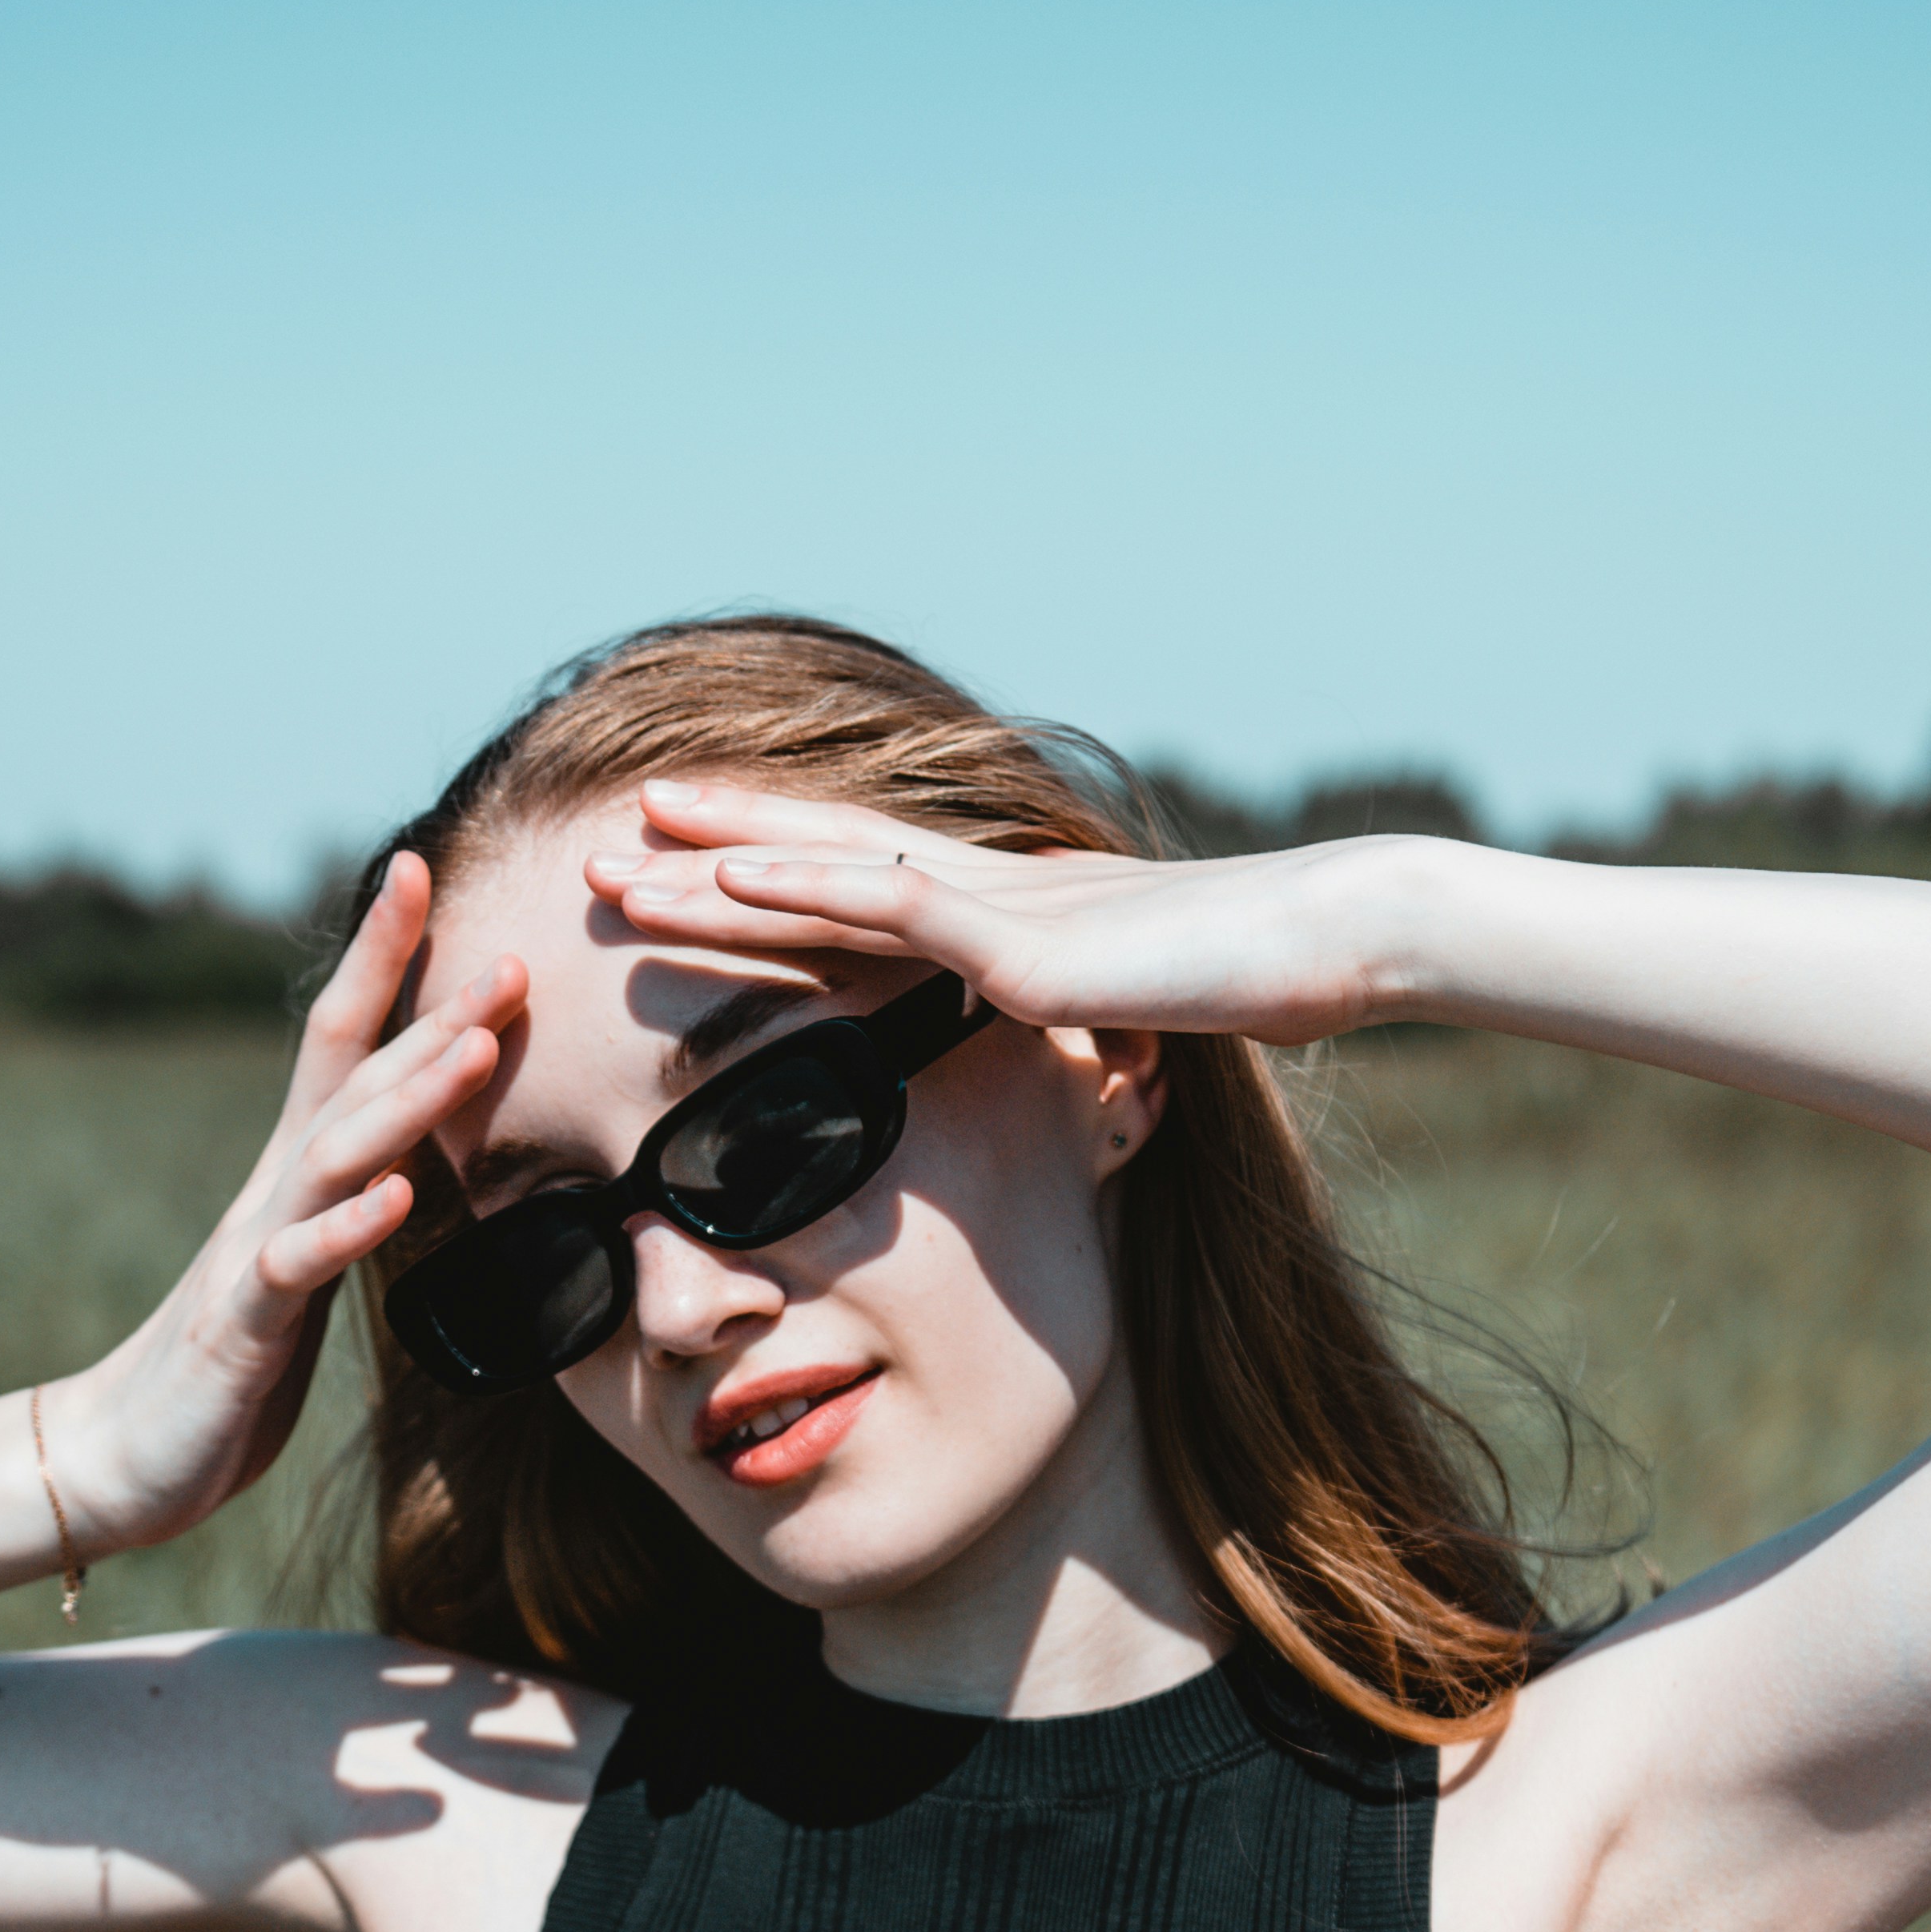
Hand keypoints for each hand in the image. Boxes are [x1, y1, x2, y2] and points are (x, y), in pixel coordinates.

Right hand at [38, 858, 525, 1551]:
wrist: (125, 1452)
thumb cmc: (227, 1367)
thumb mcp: (306, 1270)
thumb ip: (349, 1208)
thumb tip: (405, 1160)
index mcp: (295, 1176)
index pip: (341, 1042)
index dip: (380, 959)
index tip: (419, 871)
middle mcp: (275, 1193)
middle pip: (356, 1081)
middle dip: (431, 1015)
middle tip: (510, 956)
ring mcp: (256, 1252)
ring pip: (337, 1154)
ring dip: (409, 1098)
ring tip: (476, 1046)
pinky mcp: (244, 1325)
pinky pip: (299, 1267)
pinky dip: (347, 1228)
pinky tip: (394, 1193)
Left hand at [585, 778, 1436, 1050]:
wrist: (1334, 947)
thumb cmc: (1260, 988)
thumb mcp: (1143, 1028)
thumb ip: (1084, 1044)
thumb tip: (1069, 1077)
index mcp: (1009, 920)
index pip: (861, 897)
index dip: (767, 882)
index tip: (680, 878)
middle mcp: (988, 894)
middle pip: (816, 870)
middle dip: (703, 865)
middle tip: (596, 857)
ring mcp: (1000, 909)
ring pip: (826, 875)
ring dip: (714, 866)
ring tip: (615, 854)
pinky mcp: (1024, 940)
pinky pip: (891, 904)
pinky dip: (803, 883)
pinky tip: (726, 873)